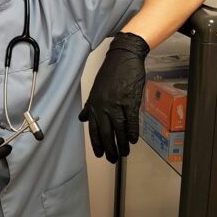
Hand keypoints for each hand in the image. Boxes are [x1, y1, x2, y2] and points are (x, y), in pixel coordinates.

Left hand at [79, 32, 149, 162]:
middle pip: (105, 132)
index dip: (96, 143)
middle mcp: (103, 105)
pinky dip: (132, 132)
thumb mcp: (96, 88)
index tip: (100, 154)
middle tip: (112, 159)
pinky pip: (131, 121)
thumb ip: (90, 105)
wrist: (124, 57)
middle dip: (109, 148)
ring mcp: (116, 104)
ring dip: (122, 144)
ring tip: (124, 153)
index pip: (92, 128)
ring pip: (118, 130)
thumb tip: (83, 117)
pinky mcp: (129, 101)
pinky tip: (133, 140)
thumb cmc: (111, 72)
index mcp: (93, 103)